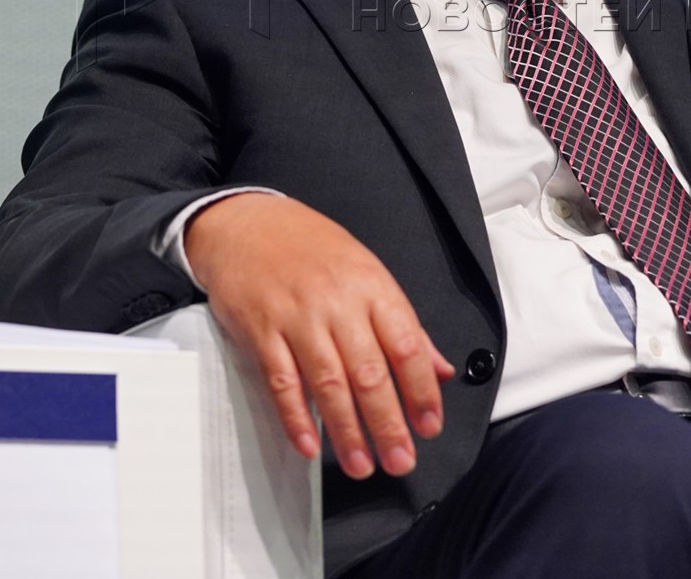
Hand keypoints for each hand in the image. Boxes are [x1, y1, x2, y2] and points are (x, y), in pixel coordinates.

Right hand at [185, 192, 454, 478]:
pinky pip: (282, 382)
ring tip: (361, 465)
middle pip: (369, 372)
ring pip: (328, 383)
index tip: (430, 425)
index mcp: (373, 288)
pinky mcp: (262, 332)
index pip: (406, 345)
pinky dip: (295, 417)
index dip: (422, 390)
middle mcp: (338, 304)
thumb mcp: (369, 274)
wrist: (249, 225)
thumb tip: (442, 369)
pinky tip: (310, 445)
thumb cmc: (314, 251)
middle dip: (388, 423)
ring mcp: (298, 318)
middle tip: (400, 460)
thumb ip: (406, 325)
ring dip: (346, 431)